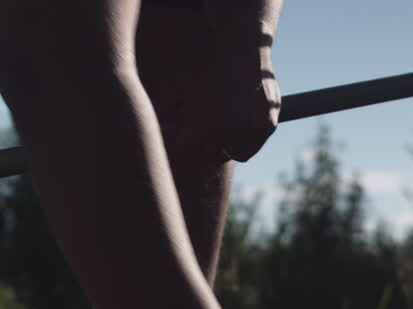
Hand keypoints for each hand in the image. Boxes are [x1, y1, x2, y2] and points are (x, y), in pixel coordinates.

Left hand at [137, 4, 281, 162]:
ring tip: (210, 132)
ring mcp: (250, 130)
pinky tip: (230, 132)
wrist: (242, 47)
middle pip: (204, 157)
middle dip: (194, 150)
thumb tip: (146, 130)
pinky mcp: (266, 128)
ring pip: (225, 156)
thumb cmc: (205, 63)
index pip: (183, 154)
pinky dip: (238, 146)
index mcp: (203, 123)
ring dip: (216, 149)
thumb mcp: (177, 83)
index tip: (174, 145)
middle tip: (190, 140)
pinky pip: (246, 150)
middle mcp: (228, 131)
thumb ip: (161, 108)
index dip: (176, 150)